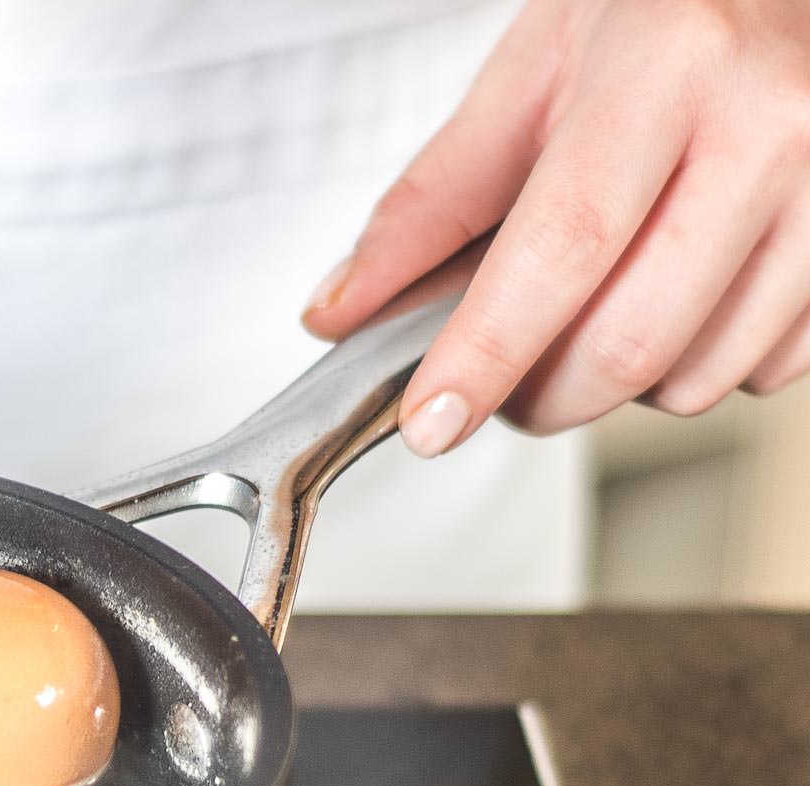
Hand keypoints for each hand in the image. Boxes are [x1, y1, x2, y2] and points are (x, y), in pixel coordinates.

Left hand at [304, 0, 809, 456]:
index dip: (487, 353)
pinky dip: (697, 368)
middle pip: (632, 340)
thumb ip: (430, 202)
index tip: (431, 420)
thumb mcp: (532, 74)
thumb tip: (343, 310)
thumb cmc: (661, 17)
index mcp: (670, 66)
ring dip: (617, 386)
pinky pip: (763, 372)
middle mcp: (771, 125)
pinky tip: (678, 298)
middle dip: (539, 396)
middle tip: (500, 377)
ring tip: (595, 312)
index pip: (563, 247)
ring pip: (697, 378)